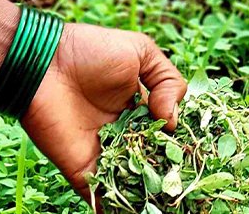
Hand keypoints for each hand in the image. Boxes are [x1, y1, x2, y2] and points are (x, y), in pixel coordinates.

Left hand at [20, 23, 187, 209]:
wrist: (42, 63)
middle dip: (174, 172)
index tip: (206, 150)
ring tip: (176, 204)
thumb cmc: (91, 50)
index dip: (187, 139)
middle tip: (192, 182)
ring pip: (134, 180)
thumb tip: (172, 122)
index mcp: (142, 106)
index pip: (170, 129)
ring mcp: (105, 153)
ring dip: (152, 193)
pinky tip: (140, 211)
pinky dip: (115, 208)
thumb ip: (169, 82)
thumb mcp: (142, 51)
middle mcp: (127, 133)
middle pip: (156, 159)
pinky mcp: (83, 169)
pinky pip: (102, 196)